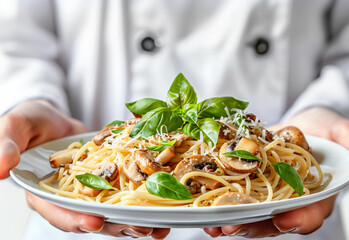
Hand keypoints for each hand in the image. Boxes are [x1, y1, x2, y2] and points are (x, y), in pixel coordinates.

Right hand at [0, 100, 169, 237]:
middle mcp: (70, 197)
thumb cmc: (31, 123)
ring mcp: (93, 190)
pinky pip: (126, 193)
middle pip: (92, 217)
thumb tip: (1, 168)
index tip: (94, 221)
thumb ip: (6, 144)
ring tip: (158, 224)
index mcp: (43, 192)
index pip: (57, 211)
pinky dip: (143, 201)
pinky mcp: (111, 180)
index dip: (74, 219)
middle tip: (139, 228)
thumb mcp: (15, 128)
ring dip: (135, 219)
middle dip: (115, 225)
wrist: (56, 119)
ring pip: (113, 211)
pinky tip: (162, 207)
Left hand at [204, 106, 348, 237]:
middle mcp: (288, 200)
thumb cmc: (321, 127)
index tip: (285, 220)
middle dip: (253, 226)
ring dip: (231, 220)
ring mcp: (265, 194)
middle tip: (232, 227)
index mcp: (314, 193)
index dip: (299, 220)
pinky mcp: (245, 184)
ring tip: (213, 223)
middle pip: (272, 220)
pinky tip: (204, 210)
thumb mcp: (339, 130)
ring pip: (250, 214)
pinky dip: (219, 206)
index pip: (310, 213)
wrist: (295, 123)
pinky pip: (232, 199)